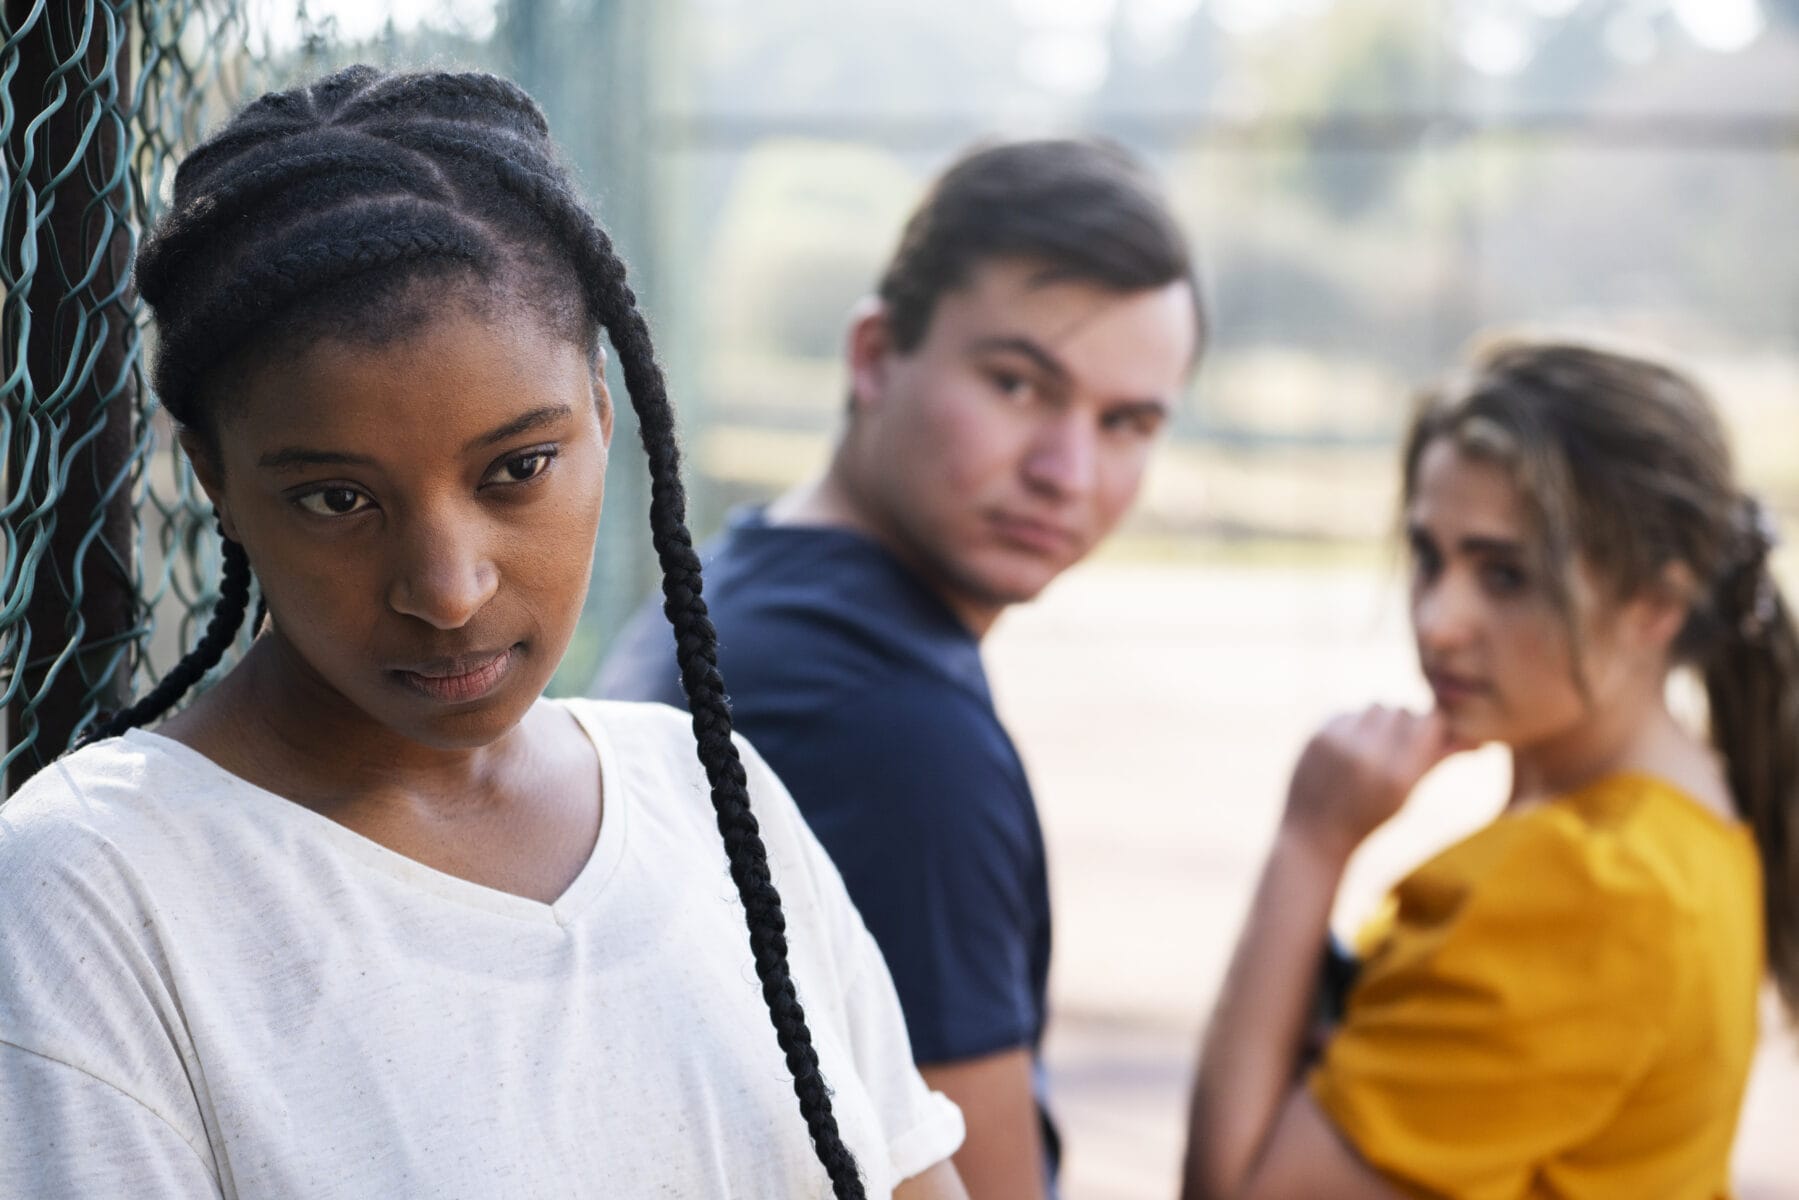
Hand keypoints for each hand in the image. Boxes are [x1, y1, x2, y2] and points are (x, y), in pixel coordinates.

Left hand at [1282, 706, 1468, 860]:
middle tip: (1398, 746)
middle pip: (1402, 711)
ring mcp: (1340, 744)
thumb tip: (1477, 739)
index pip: (1429, 721)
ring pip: (1376, 706)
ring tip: (1374, 747)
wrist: (1315, 833)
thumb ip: (1437, 759)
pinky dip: (1354, 725)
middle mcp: (1370, 757)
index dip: (1431, 726)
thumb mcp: (1407, 793)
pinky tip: (1349, 749)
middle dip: (1404, 724)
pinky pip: (1349, 712)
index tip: (1428, 737)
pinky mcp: (1318, 737)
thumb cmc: (1370, 814)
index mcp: (1399, 776)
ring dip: (1380, 721)